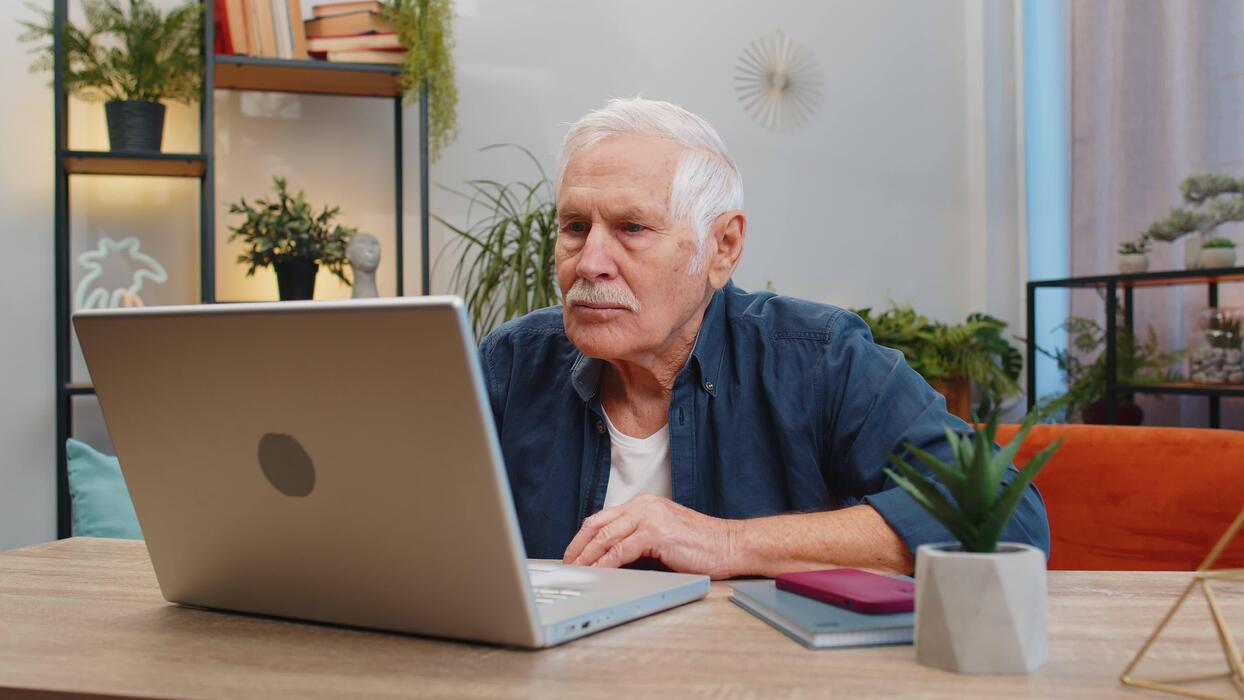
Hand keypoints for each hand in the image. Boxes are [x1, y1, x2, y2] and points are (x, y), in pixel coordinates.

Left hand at [562, 494, 737, 578]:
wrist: (730, 545)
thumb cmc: (700, 545)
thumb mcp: (662, 537)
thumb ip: (637, 541)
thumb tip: (610, 560)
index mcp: (644, 503)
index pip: (602, 518)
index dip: (583, 537)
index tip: (572, 554)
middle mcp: (643, 505)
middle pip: (598, 524)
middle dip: (578, 547)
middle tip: (567, 565)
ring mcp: (649, 516)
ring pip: (606, 537)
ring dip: (588, 557)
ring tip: (578, 572)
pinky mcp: (656, 532)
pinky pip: (621, 550)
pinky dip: (606, 564)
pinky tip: (598, 574)